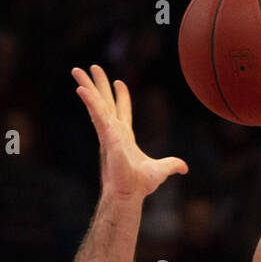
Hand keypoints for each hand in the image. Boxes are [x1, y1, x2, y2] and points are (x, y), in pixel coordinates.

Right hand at [72, 64, 187, 201]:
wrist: (129, 193)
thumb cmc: (139, 185)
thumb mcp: (161, 170)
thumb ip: (172, 165)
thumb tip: (184, 168)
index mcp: (124, 136)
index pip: (122, 112)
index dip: (121, 97)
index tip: (118, 82)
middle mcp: (114, 132)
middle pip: (105, 102)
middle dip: (98, 85)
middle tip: (92, 67)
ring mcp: (108, 133)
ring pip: (96, 104)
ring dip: (87, 86)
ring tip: (76, 70)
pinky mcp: (106, 136)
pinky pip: (96, 115)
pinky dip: (89, 102)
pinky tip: (81, 89)